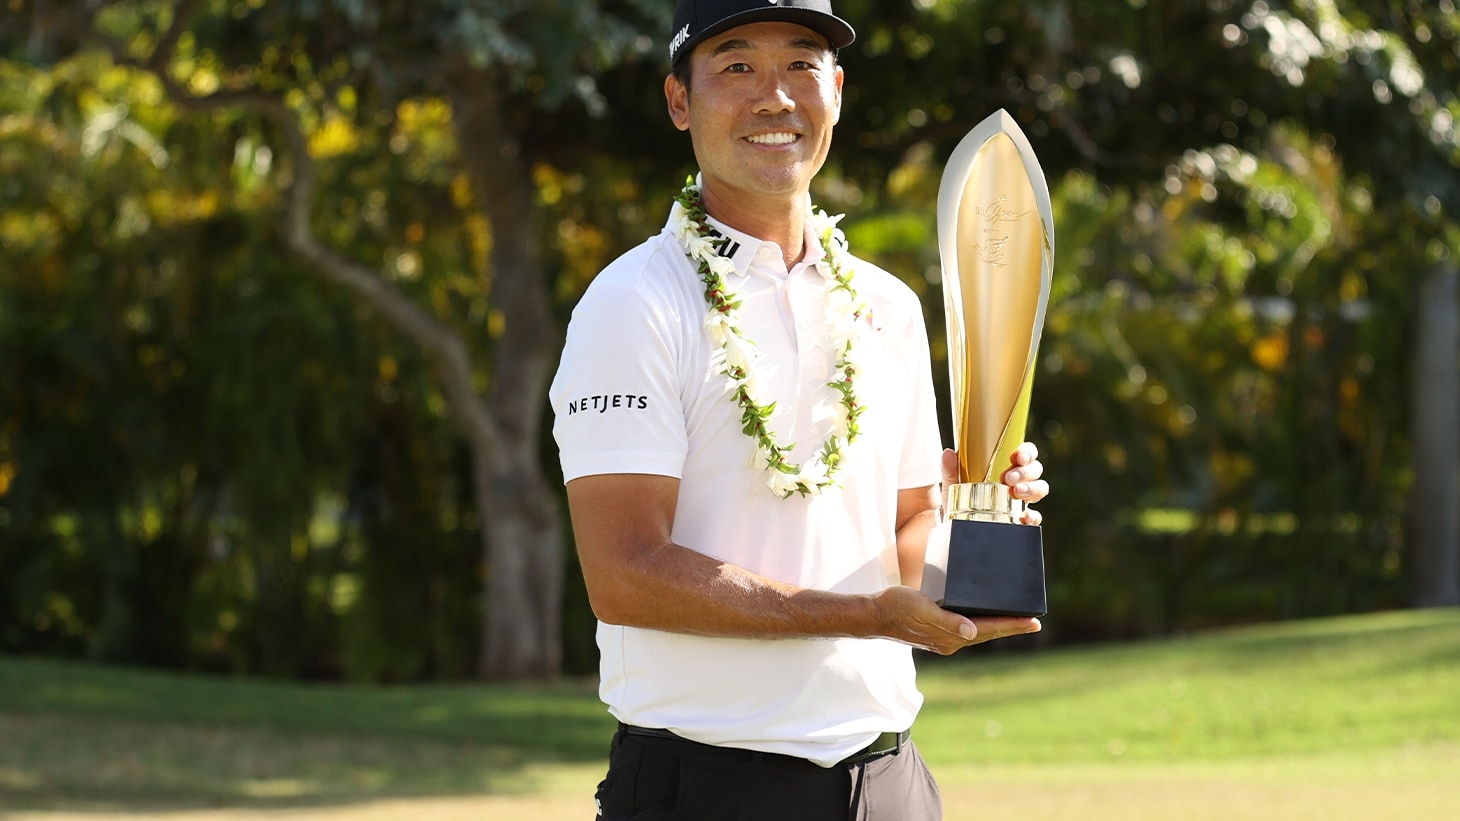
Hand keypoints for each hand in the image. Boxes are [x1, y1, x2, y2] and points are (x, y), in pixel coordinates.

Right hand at [872, 585, 1040, 654]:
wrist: (873, 615)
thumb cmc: (896, 608)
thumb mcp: (922, 610)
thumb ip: (947, 622)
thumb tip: (972, 632)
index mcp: (951, 637)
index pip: (989, 629)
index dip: (1012, 625)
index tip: (1034, 622)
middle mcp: (951, 641)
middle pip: (988, 632)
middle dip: (1011, 627)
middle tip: (1034, 622)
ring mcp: (944, 638)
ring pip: (979, 631)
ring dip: (998, 625)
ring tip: (1015, 620)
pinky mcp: (937, 631)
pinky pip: (966, 627)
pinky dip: (981, 622)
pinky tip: (984, 616)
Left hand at [941, 444, 1047, 525]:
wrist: (955, 522)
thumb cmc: (959, 496)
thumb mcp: (953, 483)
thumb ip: (950, 469)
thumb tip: (948, 453)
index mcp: (1006, 466)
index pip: (1025, 453)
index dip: (1027, 452)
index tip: (1017, 456)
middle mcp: (1018, 480)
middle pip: (1035, 469)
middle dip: (1025, 472)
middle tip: (1009, 478)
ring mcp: (1021, 500)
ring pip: (1040, 488)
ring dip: (1031, 489)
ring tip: (1016, 493)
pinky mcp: (1021, 518)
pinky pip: (1036, 517)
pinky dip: (1033, 516)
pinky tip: (1024, 517)